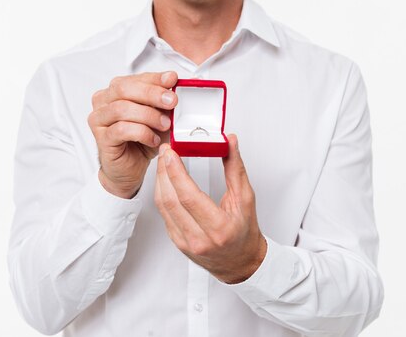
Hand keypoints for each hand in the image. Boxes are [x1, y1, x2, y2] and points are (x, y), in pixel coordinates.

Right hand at [88, 71, 178, 198]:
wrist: (129, 168)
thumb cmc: (141, 141)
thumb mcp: (158, 117)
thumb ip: (164, 103)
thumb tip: (180, 88)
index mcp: (116, 90)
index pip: (135, 78)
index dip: (155, 78)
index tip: (173, 79)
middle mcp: (104, 102)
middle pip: (124, 88)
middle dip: (152, 93)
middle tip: (171, 102)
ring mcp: (99, 119)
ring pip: (122, 108)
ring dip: (148, 115)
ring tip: (164, 125)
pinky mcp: (101, 138)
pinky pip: (121, 129)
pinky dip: (142, 133)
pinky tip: (153, 139)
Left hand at [154, 134, 266, 283]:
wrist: (240, 263)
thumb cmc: (245, 233)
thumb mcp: (245, 199)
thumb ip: (235, 168)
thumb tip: (229, 142)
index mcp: (219, 228)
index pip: (189, 196)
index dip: (176, 172)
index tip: (171, 153)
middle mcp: (200, 239)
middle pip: (171, 200)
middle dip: (164, 172)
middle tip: (166, 152)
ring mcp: (186, 243)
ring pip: (163, 207)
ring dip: (160, 181)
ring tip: (164, 163)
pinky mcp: (178, 243)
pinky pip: (165, 215)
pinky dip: (163, 195)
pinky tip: (166, 182)